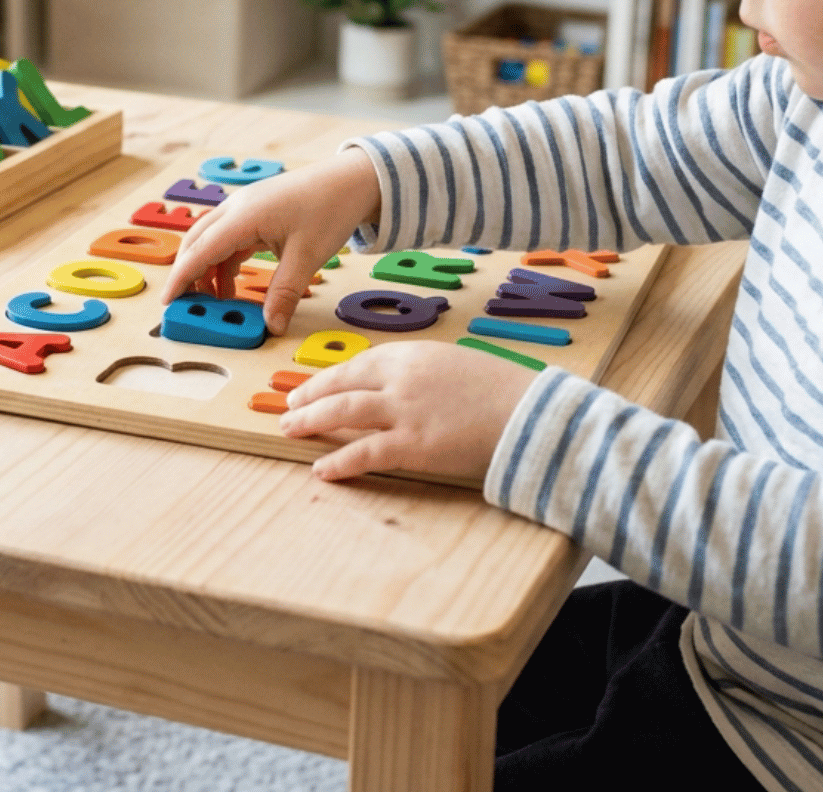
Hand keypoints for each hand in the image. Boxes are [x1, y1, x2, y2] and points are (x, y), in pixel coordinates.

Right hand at [162, 148, 381, 334]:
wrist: (351, 180)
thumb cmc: (329, 210)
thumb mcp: (307, 256)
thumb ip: (285, 293)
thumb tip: (272, 326)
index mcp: (244, 216)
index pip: (201, 250)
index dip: (182, 278)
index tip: (168, 302)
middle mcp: (237, 208)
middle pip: (196, 242)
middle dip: (188, 274)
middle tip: (186, 305)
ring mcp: (244, 208)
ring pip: (210, 240)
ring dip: (207, 269)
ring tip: (216, 301)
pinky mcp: (255, 211)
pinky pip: (228, 238)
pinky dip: (224, 262)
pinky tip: (231, 283)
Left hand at [281, 341, 538, 481]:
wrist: (532, 414)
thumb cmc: (503, 391)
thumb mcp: (456, 365)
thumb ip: (422, 374)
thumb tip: (397, 388)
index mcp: (414, 354)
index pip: (360, 363)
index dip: (331, 377)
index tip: (313, 385)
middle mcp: (402, 377)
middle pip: (343, 384)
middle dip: (311, 395)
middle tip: (290, 407)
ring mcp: (405, 410)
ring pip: (344, 412)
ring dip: (311, 421)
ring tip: (289, 430)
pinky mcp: (413, 444)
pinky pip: (365, 452)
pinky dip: (339, 461)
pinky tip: (321, 469)